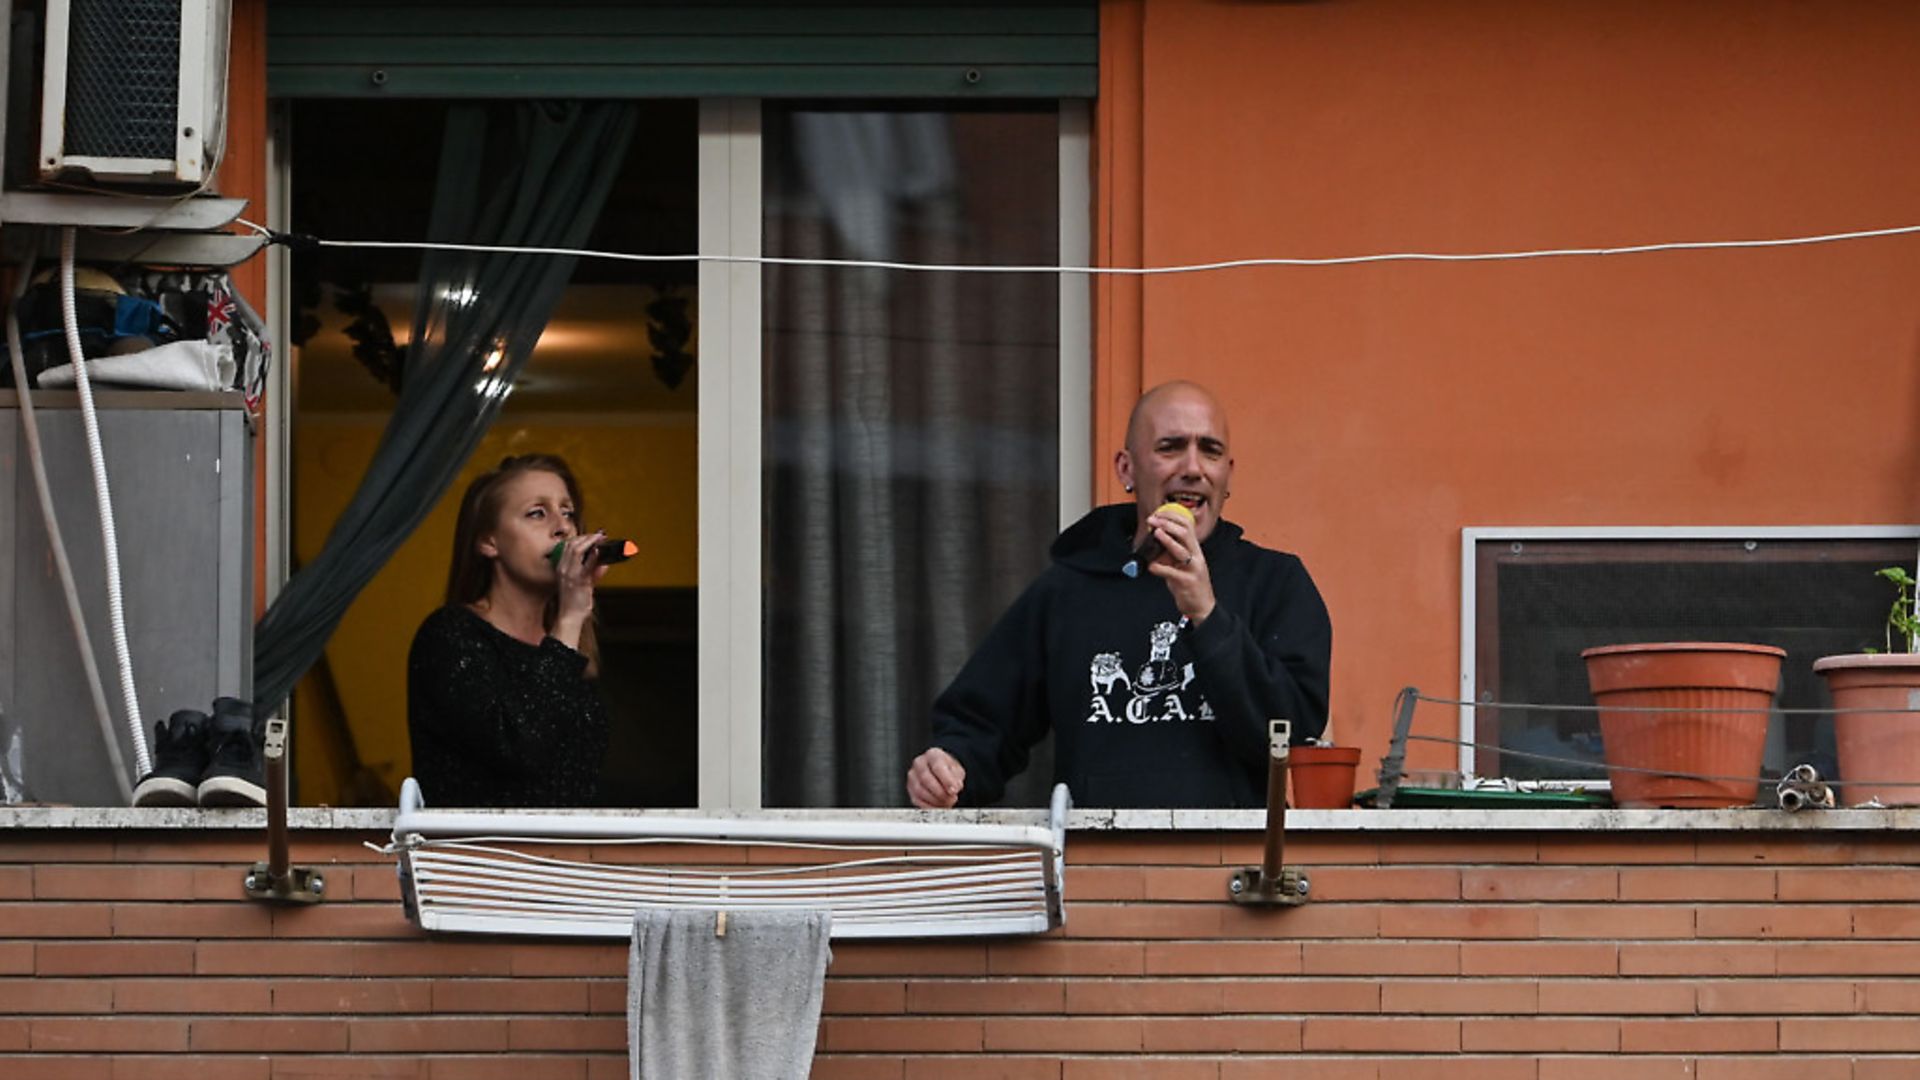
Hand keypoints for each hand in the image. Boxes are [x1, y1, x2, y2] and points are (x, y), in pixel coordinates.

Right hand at [550, 531, 608, 649]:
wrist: (569, 617)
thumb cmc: (574, 602)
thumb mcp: (584, 584)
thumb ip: (593, 573)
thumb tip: (603, 563)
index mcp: (562, 568)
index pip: (568, 546)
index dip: (580, 538)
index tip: (592, 536)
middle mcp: (564, 569)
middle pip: (572, 544)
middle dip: (586, 536)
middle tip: (599, 535)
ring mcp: (570, 574)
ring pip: (576, 550)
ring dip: (590, 541)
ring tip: (600, 538)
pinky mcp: (579, 581)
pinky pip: (586, 566)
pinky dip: (593, 556)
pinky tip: (599, 550)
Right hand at [907, 747, 965, 808]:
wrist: (941, 774)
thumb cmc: (948, 771)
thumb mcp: (957, 771)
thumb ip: (956, 778)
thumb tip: (954, 787)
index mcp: (933, 755)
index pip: (937, 767)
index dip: (946, 780)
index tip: (954, 790)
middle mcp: (919, 763)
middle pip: (926, 779)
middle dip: (940, 792)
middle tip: (951, 798)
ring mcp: (912, 777)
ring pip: (920, 791)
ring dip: (935, 800)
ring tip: (946, 802)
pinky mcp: (910, 790)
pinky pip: (917, 800)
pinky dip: (929, 806)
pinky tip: (938, 806)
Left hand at [1145, 507, 1215, 623]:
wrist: (1202, 606)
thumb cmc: (1190, 584)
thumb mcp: (1182, 564)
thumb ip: (1171, 552)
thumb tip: (1155, 540)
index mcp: (1195, 550)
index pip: (1188, 526)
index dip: (1173, 517)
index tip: (1158, 513)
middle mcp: (1196, 556)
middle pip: (1185, 533)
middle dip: (1168, 524)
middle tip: (1153, 521)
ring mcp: (1192, 569)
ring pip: (1182, 550)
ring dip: (1167, 540)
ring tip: (1156, 534)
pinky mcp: (1187, 582)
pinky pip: (1172, 573)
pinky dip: (1160, 568)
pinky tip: (1152, 566)